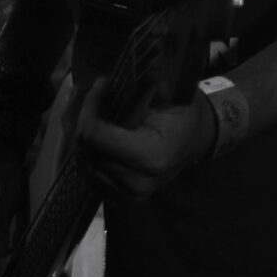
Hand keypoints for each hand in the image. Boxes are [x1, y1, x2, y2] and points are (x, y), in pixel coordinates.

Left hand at [75, 90, 215, 199]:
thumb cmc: (185, 112)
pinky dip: (85, 148)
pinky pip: (86, 171)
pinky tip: (96, 129)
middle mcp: (136, 183)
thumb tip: (111, 78)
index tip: (102, 83)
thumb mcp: (170, 91)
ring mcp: (126, 195)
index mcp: (152, 157)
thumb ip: (140, 85)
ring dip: (80, 132)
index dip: (90, 106)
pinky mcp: (117, 197)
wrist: (196, 139)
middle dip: (82, 117)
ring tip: (94, 107)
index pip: (95, 136)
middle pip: (84, 150)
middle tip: (93, 92)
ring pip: (80, 161)